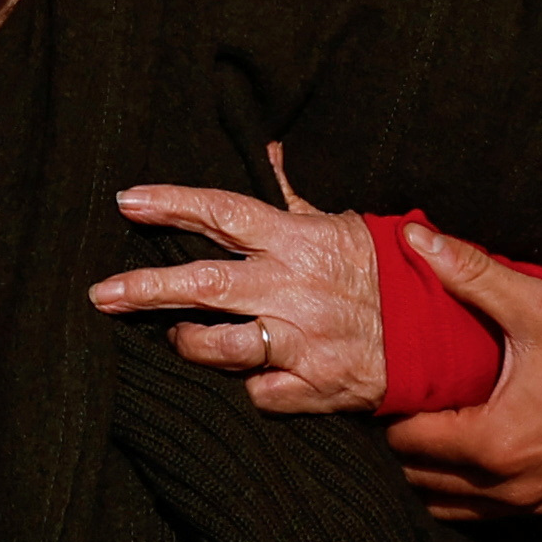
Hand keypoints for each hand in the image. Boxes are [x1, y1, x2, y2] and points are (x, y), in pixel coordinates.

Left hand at [96, 145, 385, 412]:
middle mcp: (294, 289)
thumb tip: (266, 148)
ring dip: (187, 342)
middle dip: (144, 288)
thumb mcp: (340, 225)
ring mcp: (301, 341)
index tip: (126, 201)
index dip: (171, 205)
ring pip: (218, 346)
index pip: (223, 213)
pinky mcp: (311, 388)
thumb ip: (291, 196)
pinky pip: (255, 392)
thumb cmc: (382, 274)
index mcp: (298, 242)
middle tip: (100, 293)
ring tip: (174, 338)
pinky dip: (245, 384)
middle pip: (204, 283)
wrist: (440, 334)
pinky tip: (245, 376)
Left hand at [385, 185, 541, 521]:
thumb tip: (415, 240)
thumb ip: (469, 274)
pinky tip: (478, 453)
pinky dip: (475, 493)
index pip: (408, 444)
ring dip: (437, 478)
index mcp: (495, 441)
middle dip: (407, 448)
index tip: (391, 384)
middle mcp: (512, 485)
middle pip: (424, 483)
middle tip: (408, 404)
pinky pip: (497, 513)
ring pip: (458, 508)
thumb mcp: (537, 304)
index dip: (391, 413)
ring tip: (436, 430)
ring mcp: (540, 501)